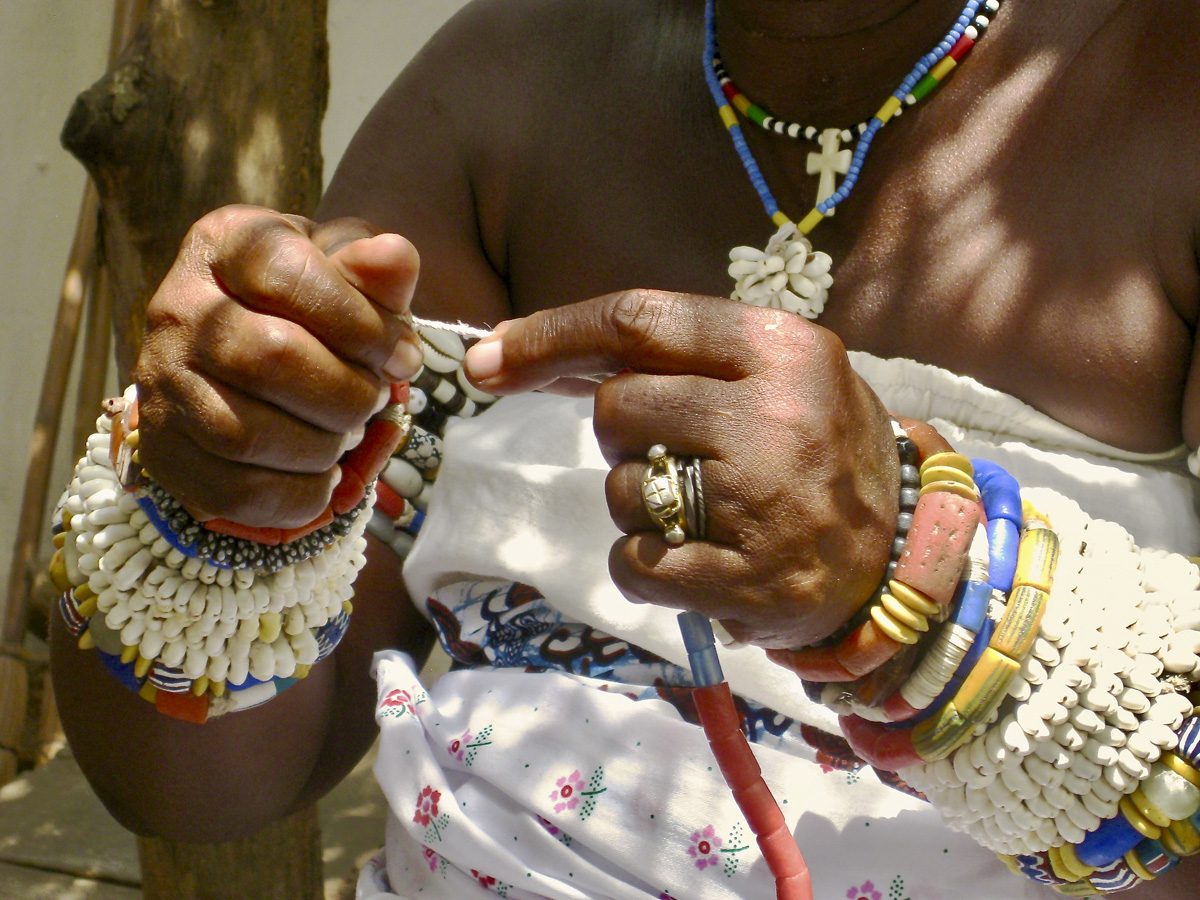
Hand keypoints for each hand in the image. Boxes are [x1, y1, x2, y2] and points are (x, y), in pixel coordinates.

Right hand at [134, 205, 423, 527]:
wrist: (240, 348)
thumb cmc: (308, 303)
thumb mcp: (344, 271)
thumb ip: (374, 270)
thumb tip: (395, 258)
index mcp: (225, 245)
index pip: (287, 275)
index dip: (361, 323)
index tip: (402, 356)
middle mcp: (176, 308)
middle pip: (269, 358)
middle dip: (348, 392)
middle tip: (375, 399)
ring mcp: (161, 383)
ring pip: (247, 434)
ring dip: (324, 446)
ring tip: (347, 433)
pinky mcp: (165, 450)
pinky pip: (236, 492)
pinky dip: (300, 495)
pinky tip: (324, 475)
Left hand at [463, 290, 898, 647]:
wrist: (902, 555)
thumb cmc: (819, 451)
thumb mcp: (774, 376)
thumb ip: (676, 359)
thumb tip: (530, 353)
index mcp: (779, 349)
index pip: (637, 320)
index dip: (550, 337)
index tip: (489, 358)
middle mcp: (775, 415)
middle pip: (618, 406)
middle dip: (619, 433)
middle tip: (670, 451)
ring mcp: (762, 501)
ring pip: (622, 488)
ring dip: (640, 503)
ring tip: (705, 511)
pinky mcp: (746, 579)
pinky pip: (635, 562)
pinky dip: (645, 564)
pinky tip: (697, 558)